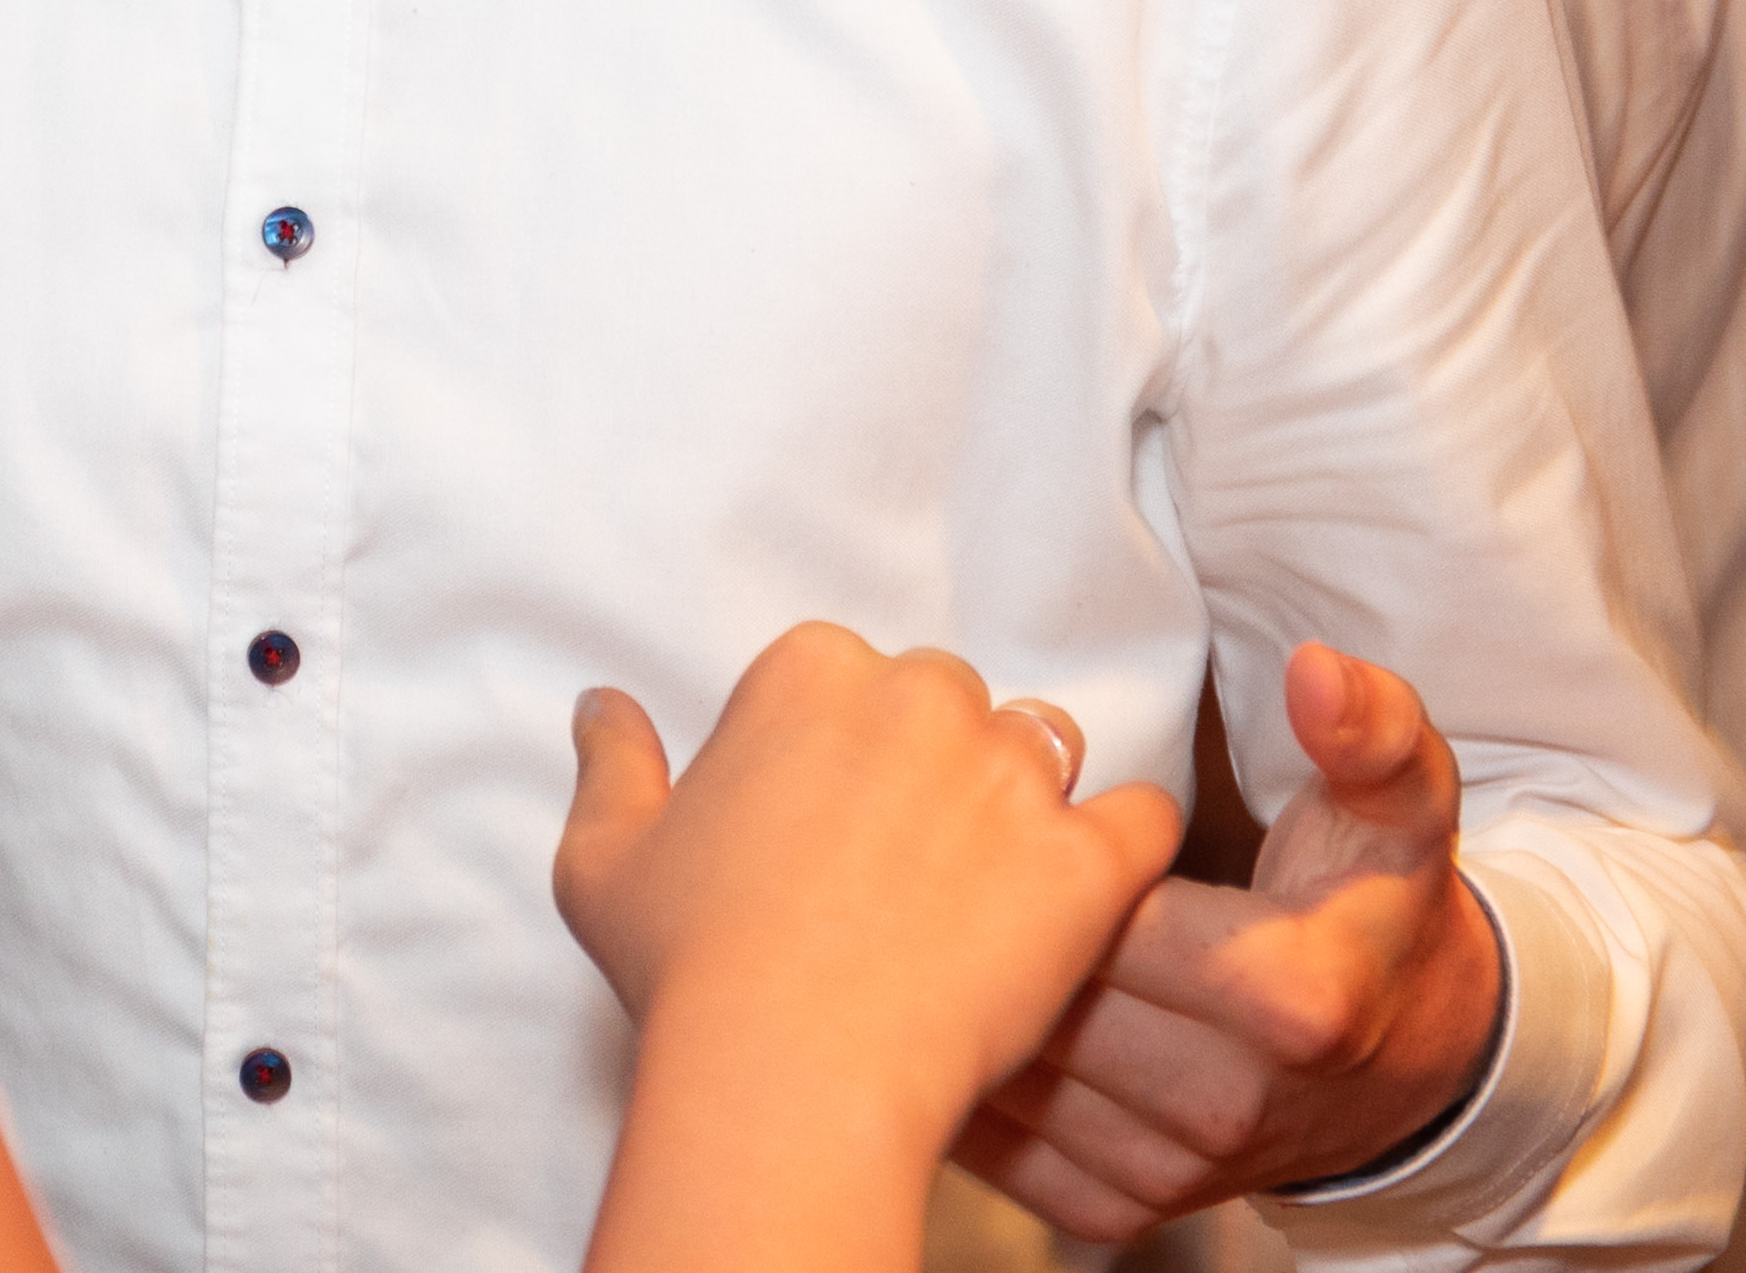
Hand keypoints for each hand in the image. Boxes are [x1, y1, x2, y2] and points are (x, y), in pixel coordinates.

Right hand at [555, 622, 1182, 1139]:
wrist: (789, 1072)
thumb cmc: (689, 965)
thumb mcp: (604, 858)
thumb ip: (610, 763)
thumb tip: (601, 704)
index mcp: (806, 672)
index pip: (852, 672)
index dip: (843, 747)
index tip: (829, 817)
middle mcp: (917, 697)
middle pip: (953, 699)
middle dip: (938, 762)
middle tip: (908, 859)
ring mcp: (1009, 776)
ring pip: (1048, 746)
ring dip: (1028, 797)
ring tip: (994, 883)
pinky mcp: (1084, 860)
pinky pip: (1144, 819)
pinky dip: (1125, 846)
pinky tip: (1086, 892)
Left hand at [958, 642, 1504, 1240]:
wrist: (1406, 1065)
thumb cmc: (1376, 913)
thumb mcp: (1400, 813)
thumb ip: (1369, 733)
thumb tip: (1320, 672)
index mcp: (1282, 993)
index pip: (1102, 911)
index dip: (1034, 852)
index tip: (982, 802)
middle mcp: (1225, 1098)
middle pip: (1042, 992)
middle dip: (970, 923)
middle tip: (904, 852)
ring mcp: (1173, 1167)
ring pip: (1006, 1073)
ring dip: (940, 1001)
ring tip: (889, 922)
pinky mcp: (1126, 1207)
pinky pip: (1003, 1147)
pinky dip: (954, 1082)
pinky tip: (918, 1011)